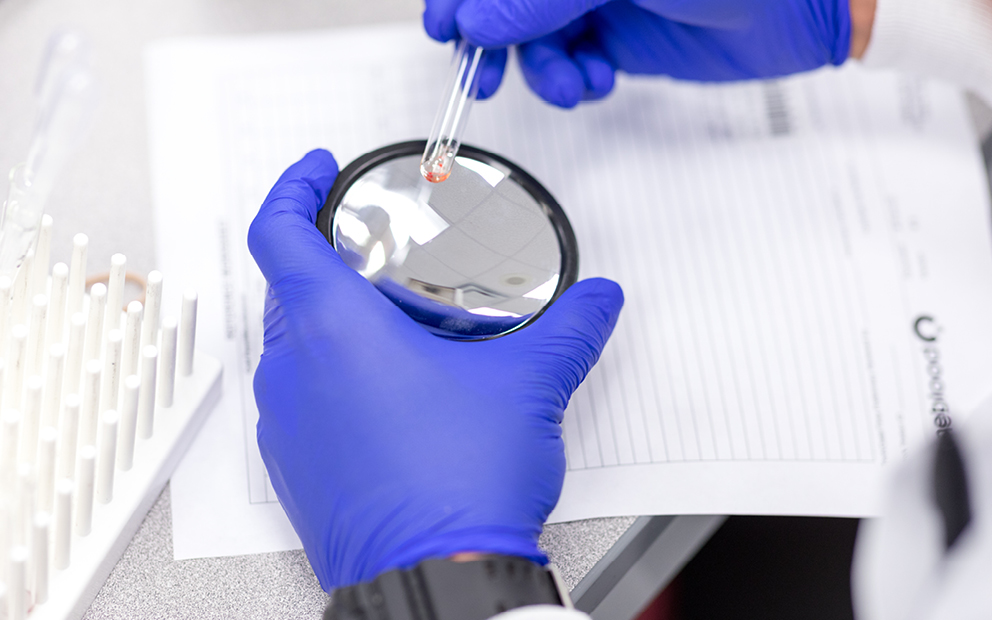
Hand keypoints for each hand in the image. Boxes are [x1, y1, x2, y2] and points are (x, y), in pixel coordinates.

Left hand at [247, 150, 623, 589]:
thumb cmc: (459, 486)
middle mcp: (294, 372)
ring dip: (331, 324)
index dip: (291, 187)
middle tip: (374, 257)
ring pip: (293, 346)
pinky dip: (332, 379)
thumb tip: (599, 300)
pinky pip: (301, 400)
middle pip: (286, 286)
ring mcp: (287, 425)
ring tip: (394, 329)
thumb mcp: (528, 387)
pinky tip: (390, 398)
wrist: (433, 581)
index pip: (277, 230)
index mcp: (332, 329)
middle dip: (326, 259)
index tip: (314, 172)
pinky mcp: (296, 469)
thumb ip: (569, 330)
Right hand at [424, 0, 857, 106]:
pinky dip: (573, 81)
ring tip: (570, 84)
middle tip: (483, 74)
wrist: (809, 3)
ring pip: (532, 40)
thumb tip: (476, 22)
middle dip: (492, 41)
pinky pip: (569, 63)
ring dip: (540, 71)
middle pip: (506, 3)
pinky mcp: (617, 36)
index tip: (446, 28)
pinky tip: (597, 80)